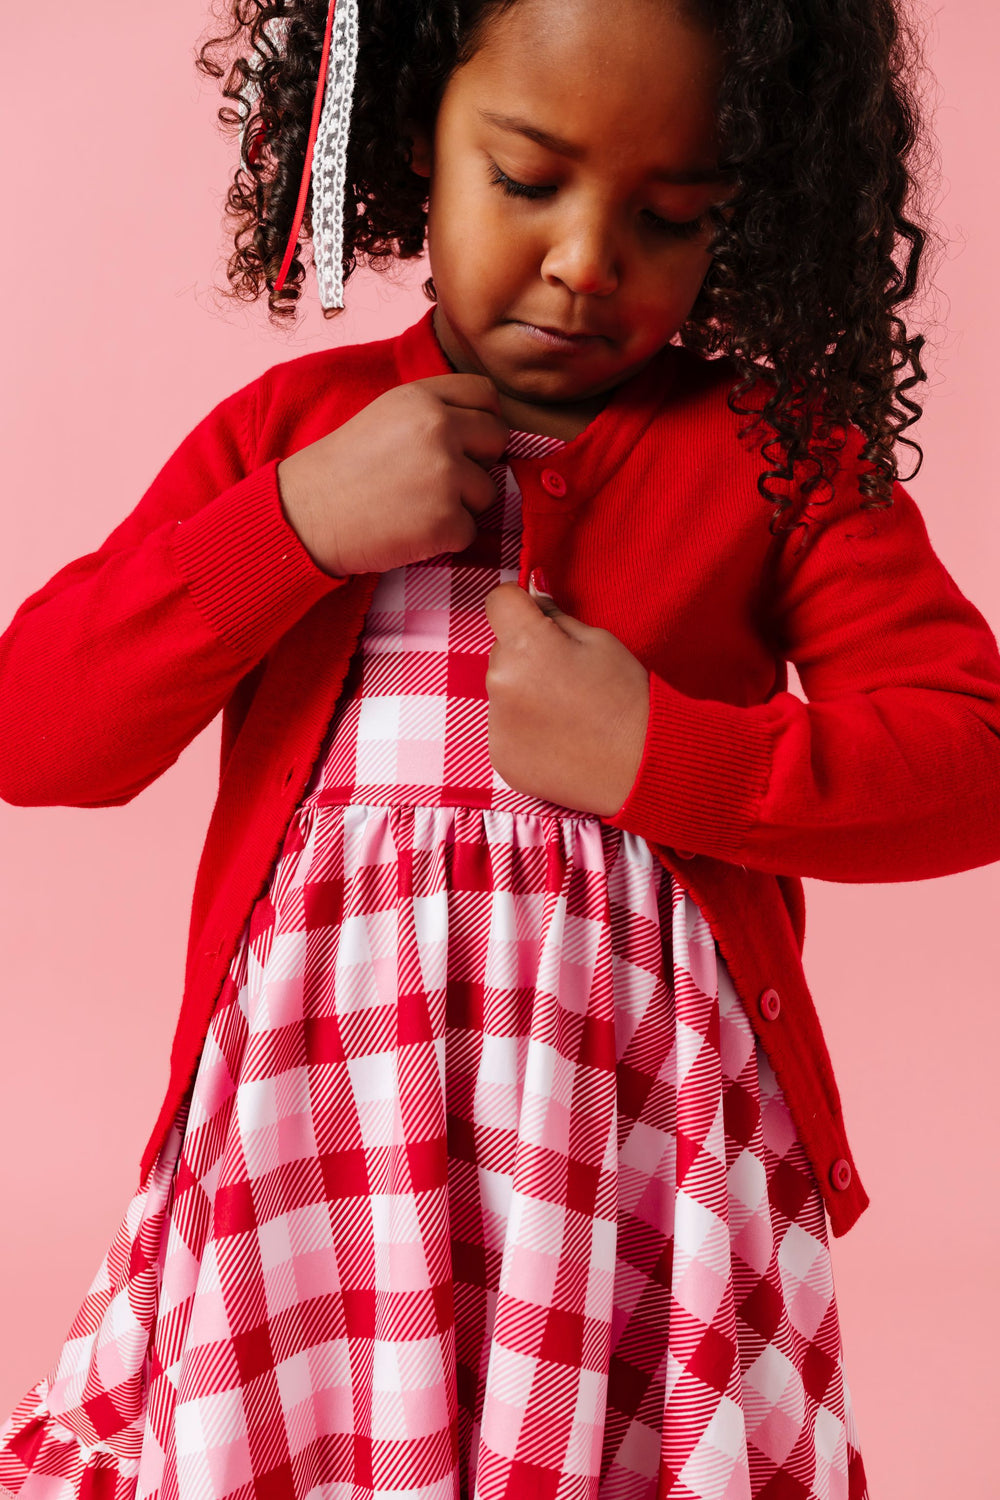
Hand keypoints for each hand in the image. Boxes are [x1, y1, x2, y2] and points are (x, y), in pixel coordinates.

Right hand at [276, 373, 508, 575]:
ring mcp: (445, 476)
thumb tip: (486, 425)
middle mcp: (439, 430)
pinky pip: (470, 530)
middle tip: (439, 479)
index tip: (468, 440)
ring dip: (461, 504)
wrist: (305, 516)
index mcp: (422, 399)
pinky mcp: (445, 522)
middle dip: (478, 461)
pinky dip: (447, 538)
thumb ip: (433, 412)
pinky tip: (411, 530)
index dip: (482, 418)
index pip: (485, 394)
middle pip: (497, 440)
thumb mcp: (385, 416)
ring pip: (488, 490)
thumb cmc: (343, 470)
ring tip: (415, 506)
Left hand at [484, 576, 649, 815]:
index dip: (520, 606)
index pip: (499, 602)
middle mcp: (500, 682)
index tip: (538, 619)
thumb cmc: (626, 697)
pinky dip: (525, 730)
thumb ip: (555, 615)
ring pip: (501, 690)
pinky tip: (559, 738)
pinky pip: (504, 729)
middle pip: (501, 650)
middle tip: (566, 676)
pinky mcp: (501, 757)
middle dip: (525, 654)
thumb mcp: (598, 640)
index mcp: (526, 645)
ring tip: (566, 712)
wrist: (641, 765)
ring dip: (523, 693)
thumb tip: (532, 591)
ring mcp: (497, 724)